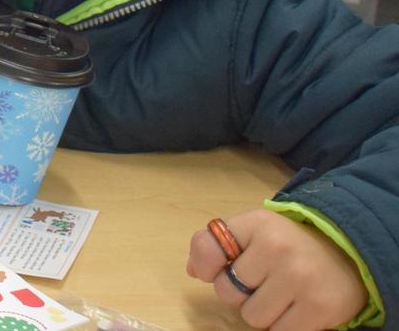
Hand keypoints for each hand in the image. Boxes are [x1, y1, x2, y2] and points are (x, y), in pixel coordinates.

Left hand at [186, 210, 366, 330]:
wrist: (349, 253)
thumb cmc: (289, 244)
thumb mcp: (254, 231)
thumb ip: (217, 245)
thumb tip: (195, 271)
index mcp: (257, 223)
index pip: (207, 249)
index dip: (206, 266)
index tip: (218, 269)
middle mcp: (277, 248)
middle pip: (226, 292)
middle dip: (240, 293)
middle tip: (263, 281)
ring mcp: (299, 278)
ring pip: (252, 317)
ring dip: (262, 312)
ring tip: (281, 294)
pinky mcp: (319, 308)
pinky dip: (283, 325)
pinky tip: (296, 307)